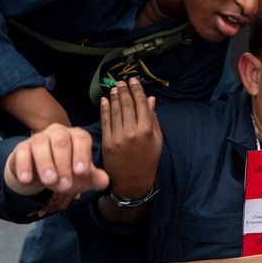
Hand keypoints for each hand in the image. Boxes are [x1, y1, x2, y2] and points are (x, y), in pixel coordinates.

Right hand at [8, 124, 108, 195]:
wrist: (41, 176)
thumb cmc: (67, 173)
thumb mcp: (82, 179)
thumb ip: (94, 178)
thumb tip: (105, 180)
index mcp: (77, 136)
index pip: (81, 138)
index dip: (82, 153)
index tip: (81, 171)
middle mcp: (58, 132)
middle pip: (62, 141)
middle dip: (64, 164)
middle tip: (64, 184)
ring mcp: (39, 137)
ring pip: (41, 143)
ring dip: (45, 164)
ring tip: (49, 181)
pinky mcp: (22, 146)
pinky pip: (22, 151)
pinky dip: (24, 165)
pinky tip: (27, 179)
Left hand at [100, 78, 161, 201]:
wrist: (133, 181)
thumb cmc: (148, 160)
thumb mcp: (157, 140)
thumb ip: (153, 118)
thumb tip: (150, 99)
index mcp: (146, 130)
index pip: (140, 104)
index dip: (136, 90)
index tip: (133, 81)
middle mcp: (131, 132)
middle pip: (126, 105)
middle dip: (124, 91)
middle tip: (121, 82)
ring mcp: (117, 137)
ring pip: (115, 111)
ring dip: (114, 97)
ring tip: (114, 88)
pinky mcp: (106, 142)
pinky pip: (105, 122)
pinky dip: (104, 109)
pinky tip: (104, 100)